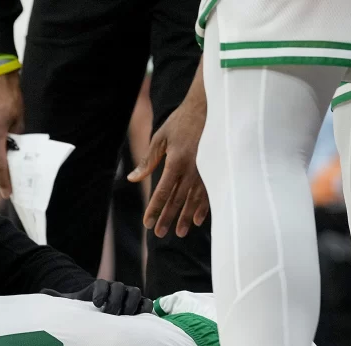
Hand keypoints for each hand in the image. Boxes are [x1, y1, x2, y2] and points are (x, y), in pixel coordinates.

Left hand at [43, 279, 152, 315]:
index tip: (96, 304)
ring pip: (135, 293)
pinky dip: (145, 310)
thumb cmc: (86, 313)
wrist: (102, 320)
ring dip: (130, 304)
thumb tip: (41, 292)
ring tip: (123, 317)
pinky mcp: (141, 307)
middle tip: (109, 314)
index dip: (100, 291)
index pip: (101, 283)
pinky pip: (147, 304)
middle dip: (115, 299)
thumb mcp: (72, 307)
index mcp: (99, 288)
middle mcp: (116, 290)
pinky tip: (138, 320)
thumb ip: (58, 300)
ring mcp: (130, 297)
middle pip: (120, 287)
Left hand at [127, 96, 209, 237]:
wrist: (212, 106)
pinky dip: (203, 208)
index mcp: (176, 161)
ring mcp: (207, 170)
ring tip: (178, 233)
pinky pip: (210, 193)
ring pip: (194, 200)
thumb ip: (148, 161)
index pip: (162, 191)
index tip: (148, 223)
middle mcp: (192, 169)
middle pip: (177, 200)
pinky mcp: (217, 169)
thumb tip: (133, 179)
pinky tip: (198, 220)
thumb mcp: (161, 138)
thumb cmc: (182, 121)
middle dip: (167, 218)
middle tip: (159, 234)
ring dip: (185, 217)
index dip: (155, 209)